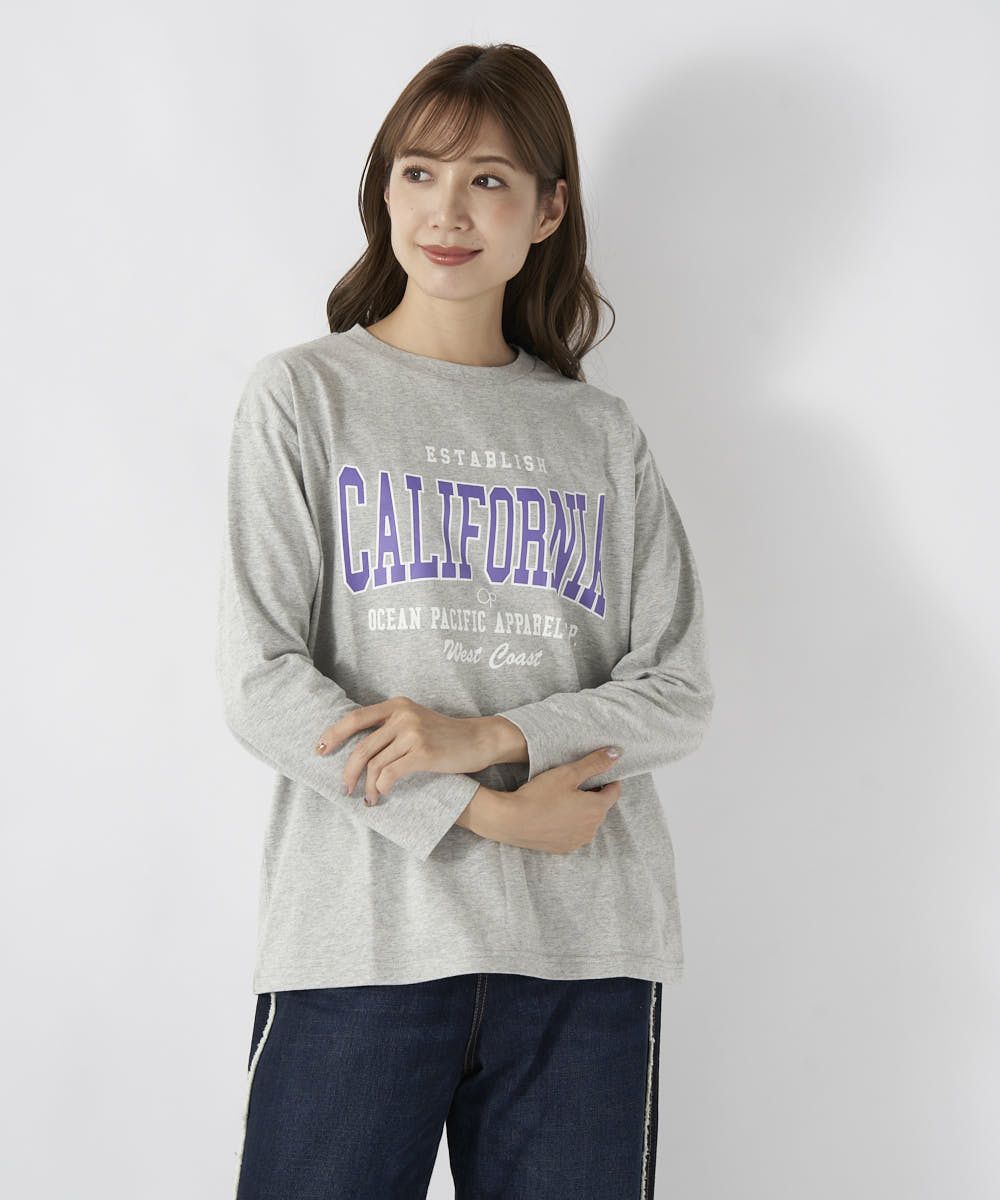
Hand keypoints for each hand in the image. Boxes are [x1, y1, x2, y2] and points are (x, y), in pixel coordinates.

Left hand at [313, 696, 494, 804]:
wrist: (479, 739)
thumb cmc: (445, 736)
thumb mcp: (416, 721)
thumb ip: (390, 728)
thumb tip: (359, 750)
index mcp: (396, 705)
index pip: (355, 718)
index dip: (333, 735)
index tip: (319, 750)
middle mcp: (402, 715)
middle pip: (361, 747)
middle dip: (348, 772)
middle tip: (344, 789)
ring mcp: (413, 732)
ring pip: (375, 763)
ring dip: (367, 787)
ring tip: (369, 800)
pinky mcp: (423, 752)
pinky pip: (390, 773)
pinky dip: (382, 787)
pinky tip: (382, 795)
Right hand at [489, 747, 622, 853]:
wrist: (511, 821)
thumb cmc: (539, 795)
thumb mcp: (568, 773)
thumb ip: (594, 762)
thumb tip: (617, 753)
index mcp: (596, 809)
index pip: (614, 792)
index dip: (609, 779)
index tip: (599, 771)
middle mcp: (591, 829)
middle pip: (600, 807)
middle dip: (593, 794)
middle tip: (576, 781)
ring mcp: (577, 841)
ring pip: (587, 820)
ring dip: (582, 809)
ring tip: (564, 797)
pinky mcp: (563, 848)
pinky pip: (574, 832)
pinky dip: (570, 822)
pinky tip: (555, 812)